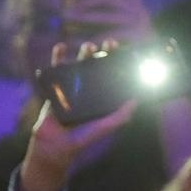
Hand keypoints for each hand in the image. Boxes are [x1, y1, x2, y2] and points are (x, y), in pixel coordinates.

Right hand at [17, 43, 138, 190]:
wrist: (55, 146)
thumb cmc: (82, 139)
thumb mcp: (104, 127)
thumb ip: (119, 117)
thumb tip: (136, 101)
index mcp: (101, 97)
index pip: (112, 76)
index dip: (118, 64)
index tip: (125, 52)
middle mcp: (88, 89)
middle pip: (97, 66)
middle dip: (103, 53)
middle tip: (109, 43)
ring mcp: (72, 87)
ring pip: (79, 64)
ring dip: (84, 53)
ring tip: (89, 46)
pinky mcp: (55, 88)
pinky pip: (56, 69)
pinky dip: (57, 57)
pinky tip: (61, 46)